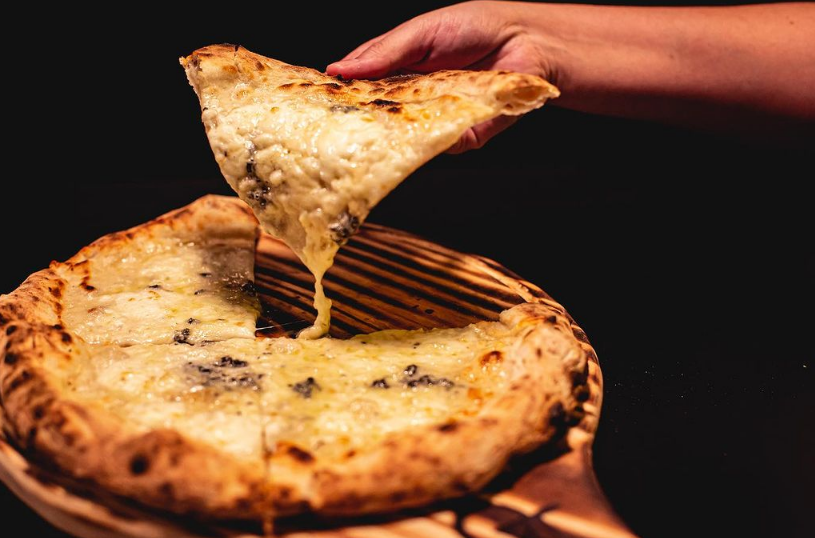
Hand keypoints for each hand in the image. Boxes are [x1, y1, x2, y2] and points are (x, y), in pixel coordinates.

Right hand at [327, 1, 551, 152]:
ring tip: (386, 125)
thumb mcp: (423, 33)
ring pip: (407, 138)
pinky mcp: (462, 135)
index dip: (342, 94)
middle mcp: (414, 98)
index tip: (318, 101)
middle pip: (380, 117)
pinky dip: (437, 138)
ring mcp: (437, 118)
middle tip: (341, 123)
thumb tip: (341, 69)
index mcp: (399, 70)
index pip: (362, 85)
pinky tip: (435, 127)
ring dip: (397, 135)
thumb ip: (385, 52)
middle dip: (362, 122)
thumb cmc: (476, 28)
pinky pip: (441, 145)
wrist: (527, 43)